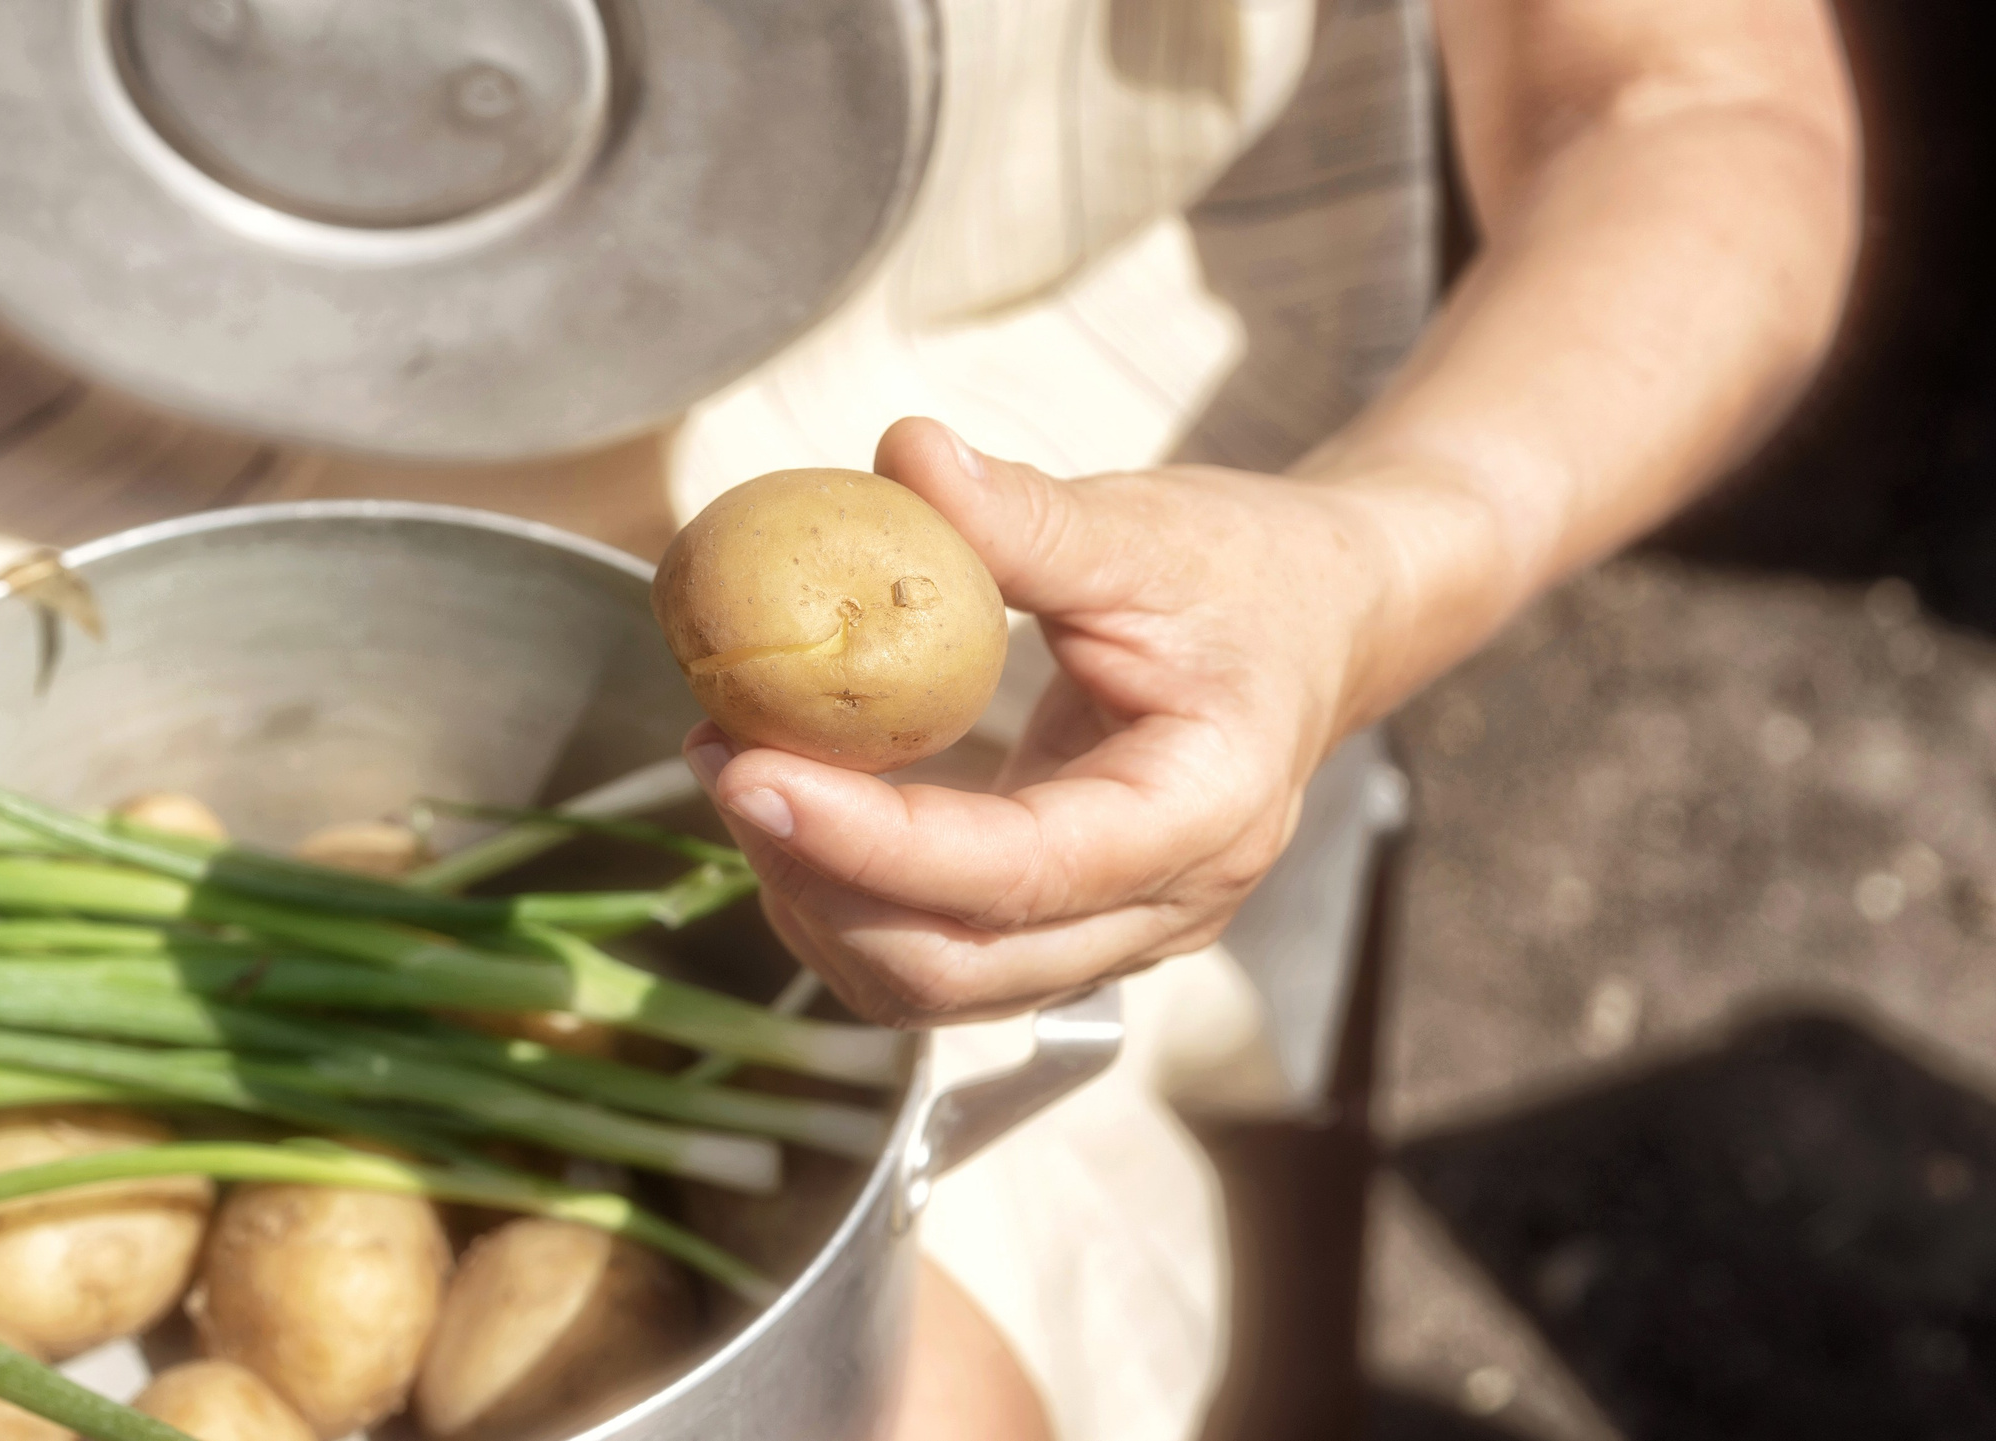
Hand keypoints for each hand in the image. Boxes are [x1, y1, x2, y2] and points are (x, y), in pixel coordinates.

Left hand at [686, 417, 1415, 1025]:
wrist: (1322, 623)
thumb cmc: (1249, 575)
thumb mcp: (1146, 530)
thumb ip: (1025, 515)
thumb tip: (904, 455)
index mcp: (1203, 815)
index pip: (1020, 871)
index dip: (874, 841)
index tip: (754, 769)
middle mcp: (1163, 908)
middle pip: (959, 966)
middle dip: (817, 878)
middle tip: (724, 758)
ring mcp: (1112, 933)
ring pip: (932, 985)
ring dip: (814, 898)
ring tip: (737, 767)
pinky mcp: (1062, 927)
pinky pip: (935, 957)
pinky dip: (845, 900)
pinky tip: (791, 804)